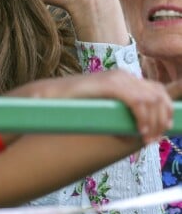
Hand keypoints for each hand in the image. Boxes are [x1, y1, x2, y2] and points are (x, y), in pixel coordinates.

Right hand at [10, 70, 173, 144]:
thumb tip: (134, 128)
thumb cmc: (72, 104)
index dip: (164, 112)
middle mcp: (123, 75)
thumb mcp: (101, 106)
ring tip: (145, 137)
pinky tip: (138, 131)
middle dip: (161, 119)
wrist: (49, 96)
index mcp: (123, 78)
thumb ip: (117, 110)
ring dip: (153, 122)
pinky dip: (142, 118)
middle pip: (159, 95)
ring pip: (151, 100)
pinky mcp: (109, 85)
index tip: (157, 133)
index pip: (157, 91)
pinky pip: (137, 101)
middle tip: (152, 139)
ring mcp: (117, 78)